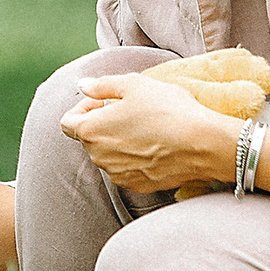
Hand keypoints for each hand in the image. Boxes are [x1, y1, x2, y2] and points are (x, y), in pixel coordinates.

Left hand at [60, 72, 244, 194]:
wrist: (202, 144)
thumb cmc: (168, 110)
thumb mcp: (133, 85)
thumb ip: (102, 85)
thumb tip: (84, 85)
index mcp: (91, 131)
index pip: (67, 122)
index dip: (82, 107)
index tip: (103, 101)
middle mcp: (99, 157)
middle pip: (88, 139)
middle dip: (102, 123)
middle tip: (128, 110)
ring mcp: (118, 174)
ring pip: (108, 155)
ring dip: (118, 141)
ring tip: (144, 127)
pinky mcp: (138, 185)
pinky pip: (127, 169)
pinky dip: (134, 157)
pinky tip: (154, 145)